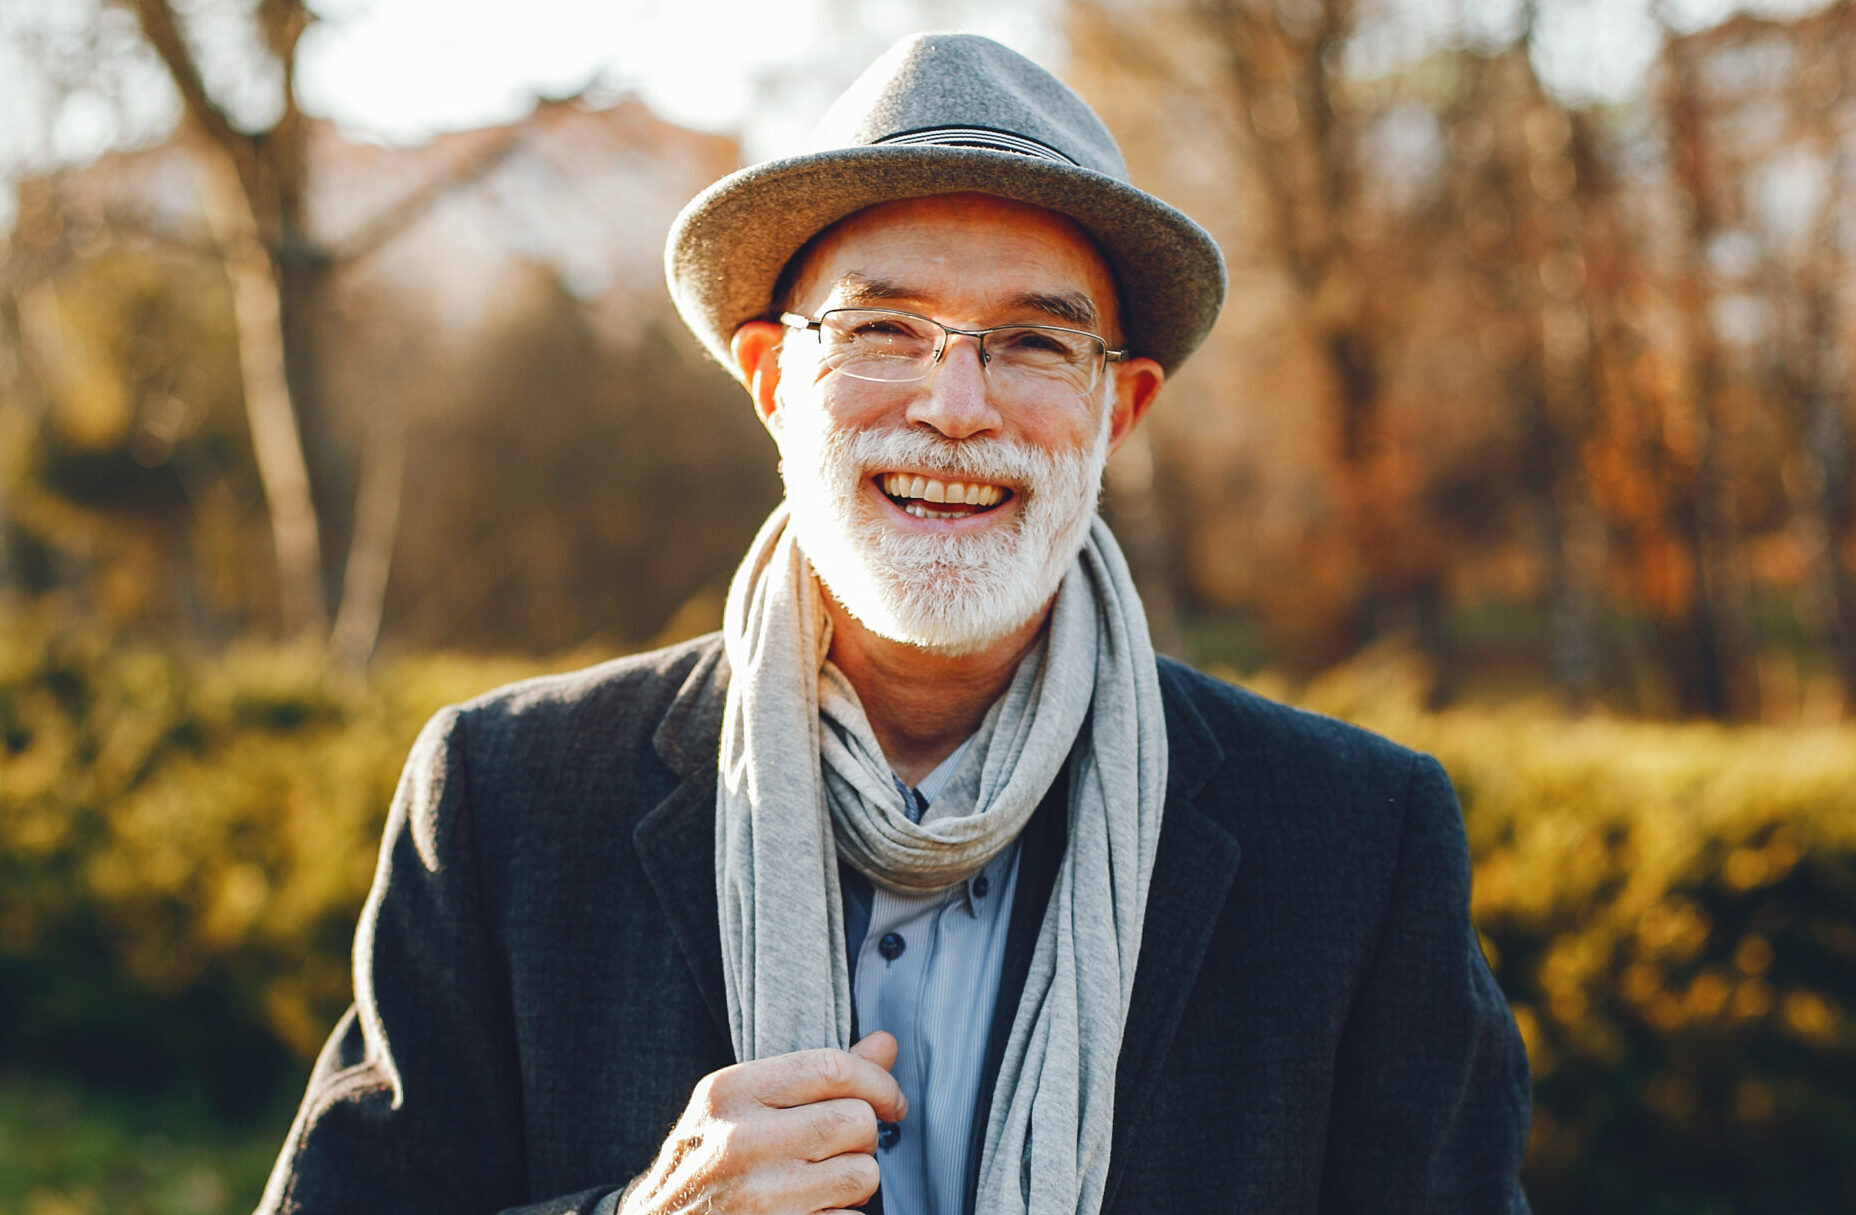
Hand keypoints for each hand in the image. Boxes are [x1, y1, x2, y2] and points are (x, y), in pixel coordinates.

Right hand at [619, 1031, 905, 1214]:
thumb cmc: (708, 1160)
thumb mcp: (743, 1105)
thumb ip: (816, 1075)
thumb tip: (885, 1043)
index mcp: (729, 1092)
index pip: (830, 1068)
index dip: (878, 1083)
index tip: (891, 1101)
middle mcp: (739, 1141)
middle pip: (855, 1120)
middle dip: (866, 1135)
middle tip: (846, 1146)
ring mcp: (757, 1196)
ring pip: (862, 1174)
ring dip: (858, 1179)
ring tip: (825, 1181)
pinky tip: (812, 1211)